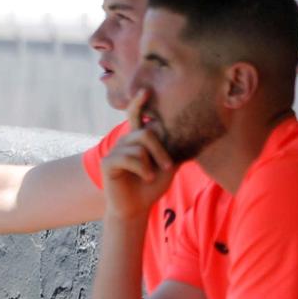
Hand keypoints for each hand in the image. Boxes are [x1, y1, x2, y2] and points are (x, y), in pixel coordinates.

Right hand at [104, 91, 176, 222]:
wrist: (136, 207)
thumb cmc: (151, 186)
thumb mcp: (167, 165)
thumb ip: (172, 148)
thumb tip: (189, 134)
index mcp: (137, 140)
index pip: (136, 117)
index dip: (139, 103)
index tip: (146, 91)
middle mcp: (124, 142)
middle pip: (146, 133)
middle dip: (161, 151)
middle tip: (167, 166)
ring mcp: (114, 151)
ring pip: (140, 147)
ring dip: (152, 164)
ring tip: (151, 176)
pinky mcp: (108, 162)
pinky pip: (129, 158)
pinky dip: (142, 170)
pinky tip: (144, 178)